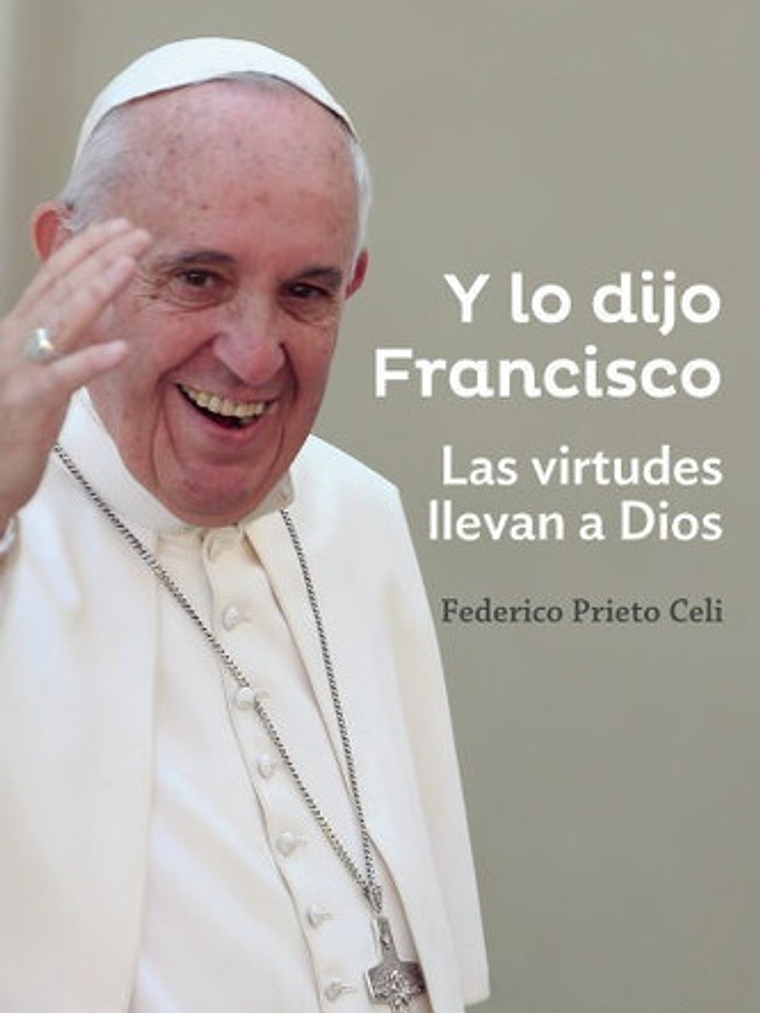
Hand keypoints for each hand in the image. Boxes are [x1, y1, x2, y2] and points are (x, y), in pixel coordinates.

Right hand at [0, 218, 151, 530]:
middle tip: (137, 232)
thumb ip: (66, 344)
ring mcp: (17, 370)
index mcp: (19, 332)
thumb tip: (101, 318)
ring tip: (129, 265)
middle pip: (60, 288)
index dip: (85, 248)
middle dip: (99, 256)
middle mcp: (14, 341)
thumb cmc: (16, 426)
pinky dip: (90, 360)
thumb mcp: (45, 376)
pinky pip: (61, 378)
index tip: (120, 226)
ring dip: (96, 289)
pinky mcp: (26, 405)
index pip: (54, 278)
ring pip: (59, 321)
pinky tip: (120, 348)